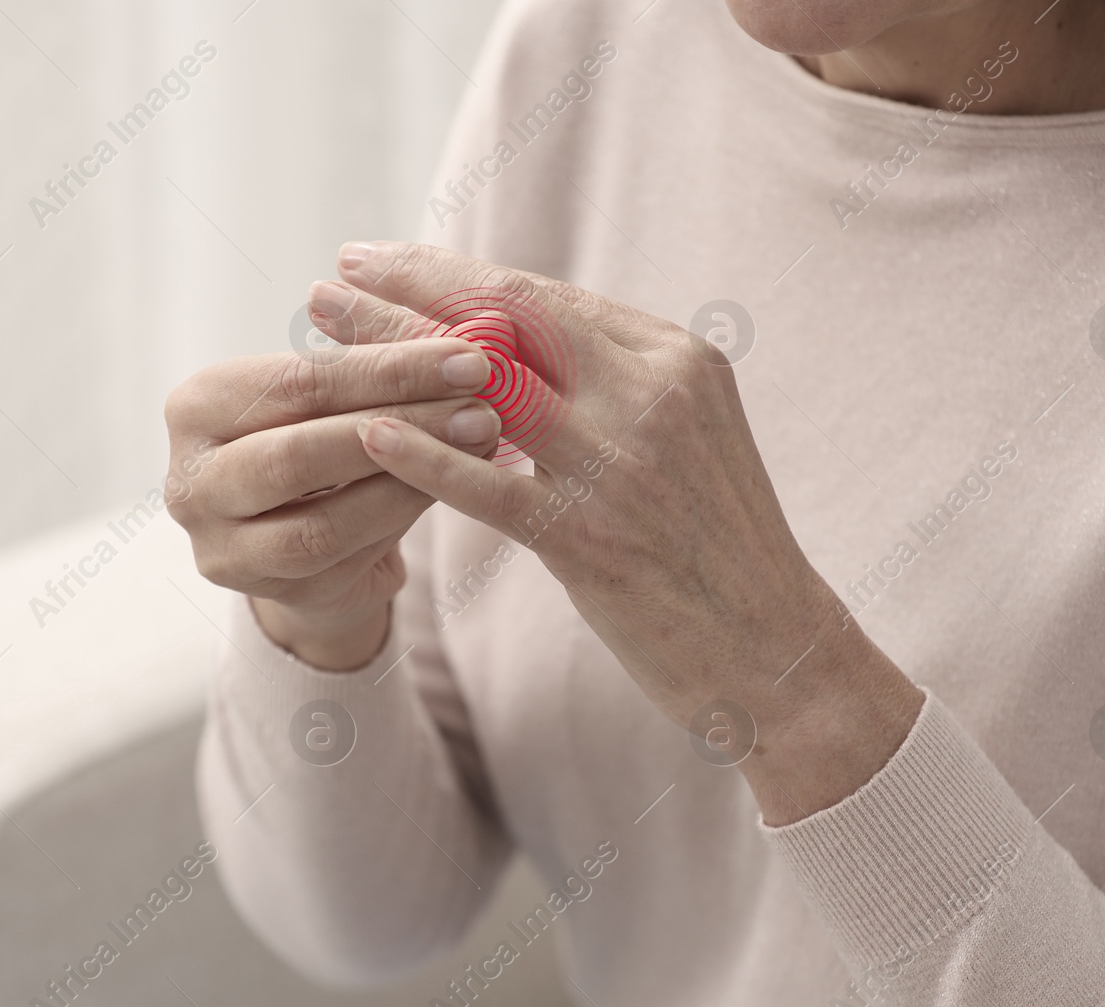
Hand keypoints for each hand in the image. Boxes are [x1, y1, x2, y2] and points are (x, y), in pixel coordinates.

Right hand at [163, 307, 501, 669]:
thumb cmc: (326, 446)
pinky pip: (341, 558)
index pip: (298, 381)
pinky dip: (400, 518)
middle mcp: (190, 479)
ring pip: (321, 518)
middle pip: (300, 452)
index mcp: (197, 405)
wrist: (312, 544)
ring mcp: (220, 545)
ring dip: (409, 480)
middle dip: (401, 422)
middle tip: (481, 403)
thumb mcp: (334, 398)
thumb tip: (458, 323)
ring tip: (478, 442)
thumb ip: (371, 365)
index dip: (388, 368)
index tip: (468, 354)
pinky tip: (452, 489)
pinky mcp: (264, 593)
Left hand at [323, 241, 923, 820]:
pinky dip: (422, 457)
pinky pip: (490, 485)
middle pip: (506, 320)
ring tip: (324, 333)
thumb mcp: (686, 439)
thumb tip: (518, 355)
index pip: (542, 297)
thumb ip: (615, 390)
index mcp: (677, 359)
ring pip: (485, 390)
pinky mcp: (595, 538)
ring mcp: (624, 464)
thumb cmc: (723, 549)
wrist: (781, 650)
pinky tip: (364, 432)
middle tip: (335, 275)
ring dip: (394, 355)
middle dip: (410, 291)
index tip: (387, 259)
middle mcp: (653, 393)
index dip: (454, 273)